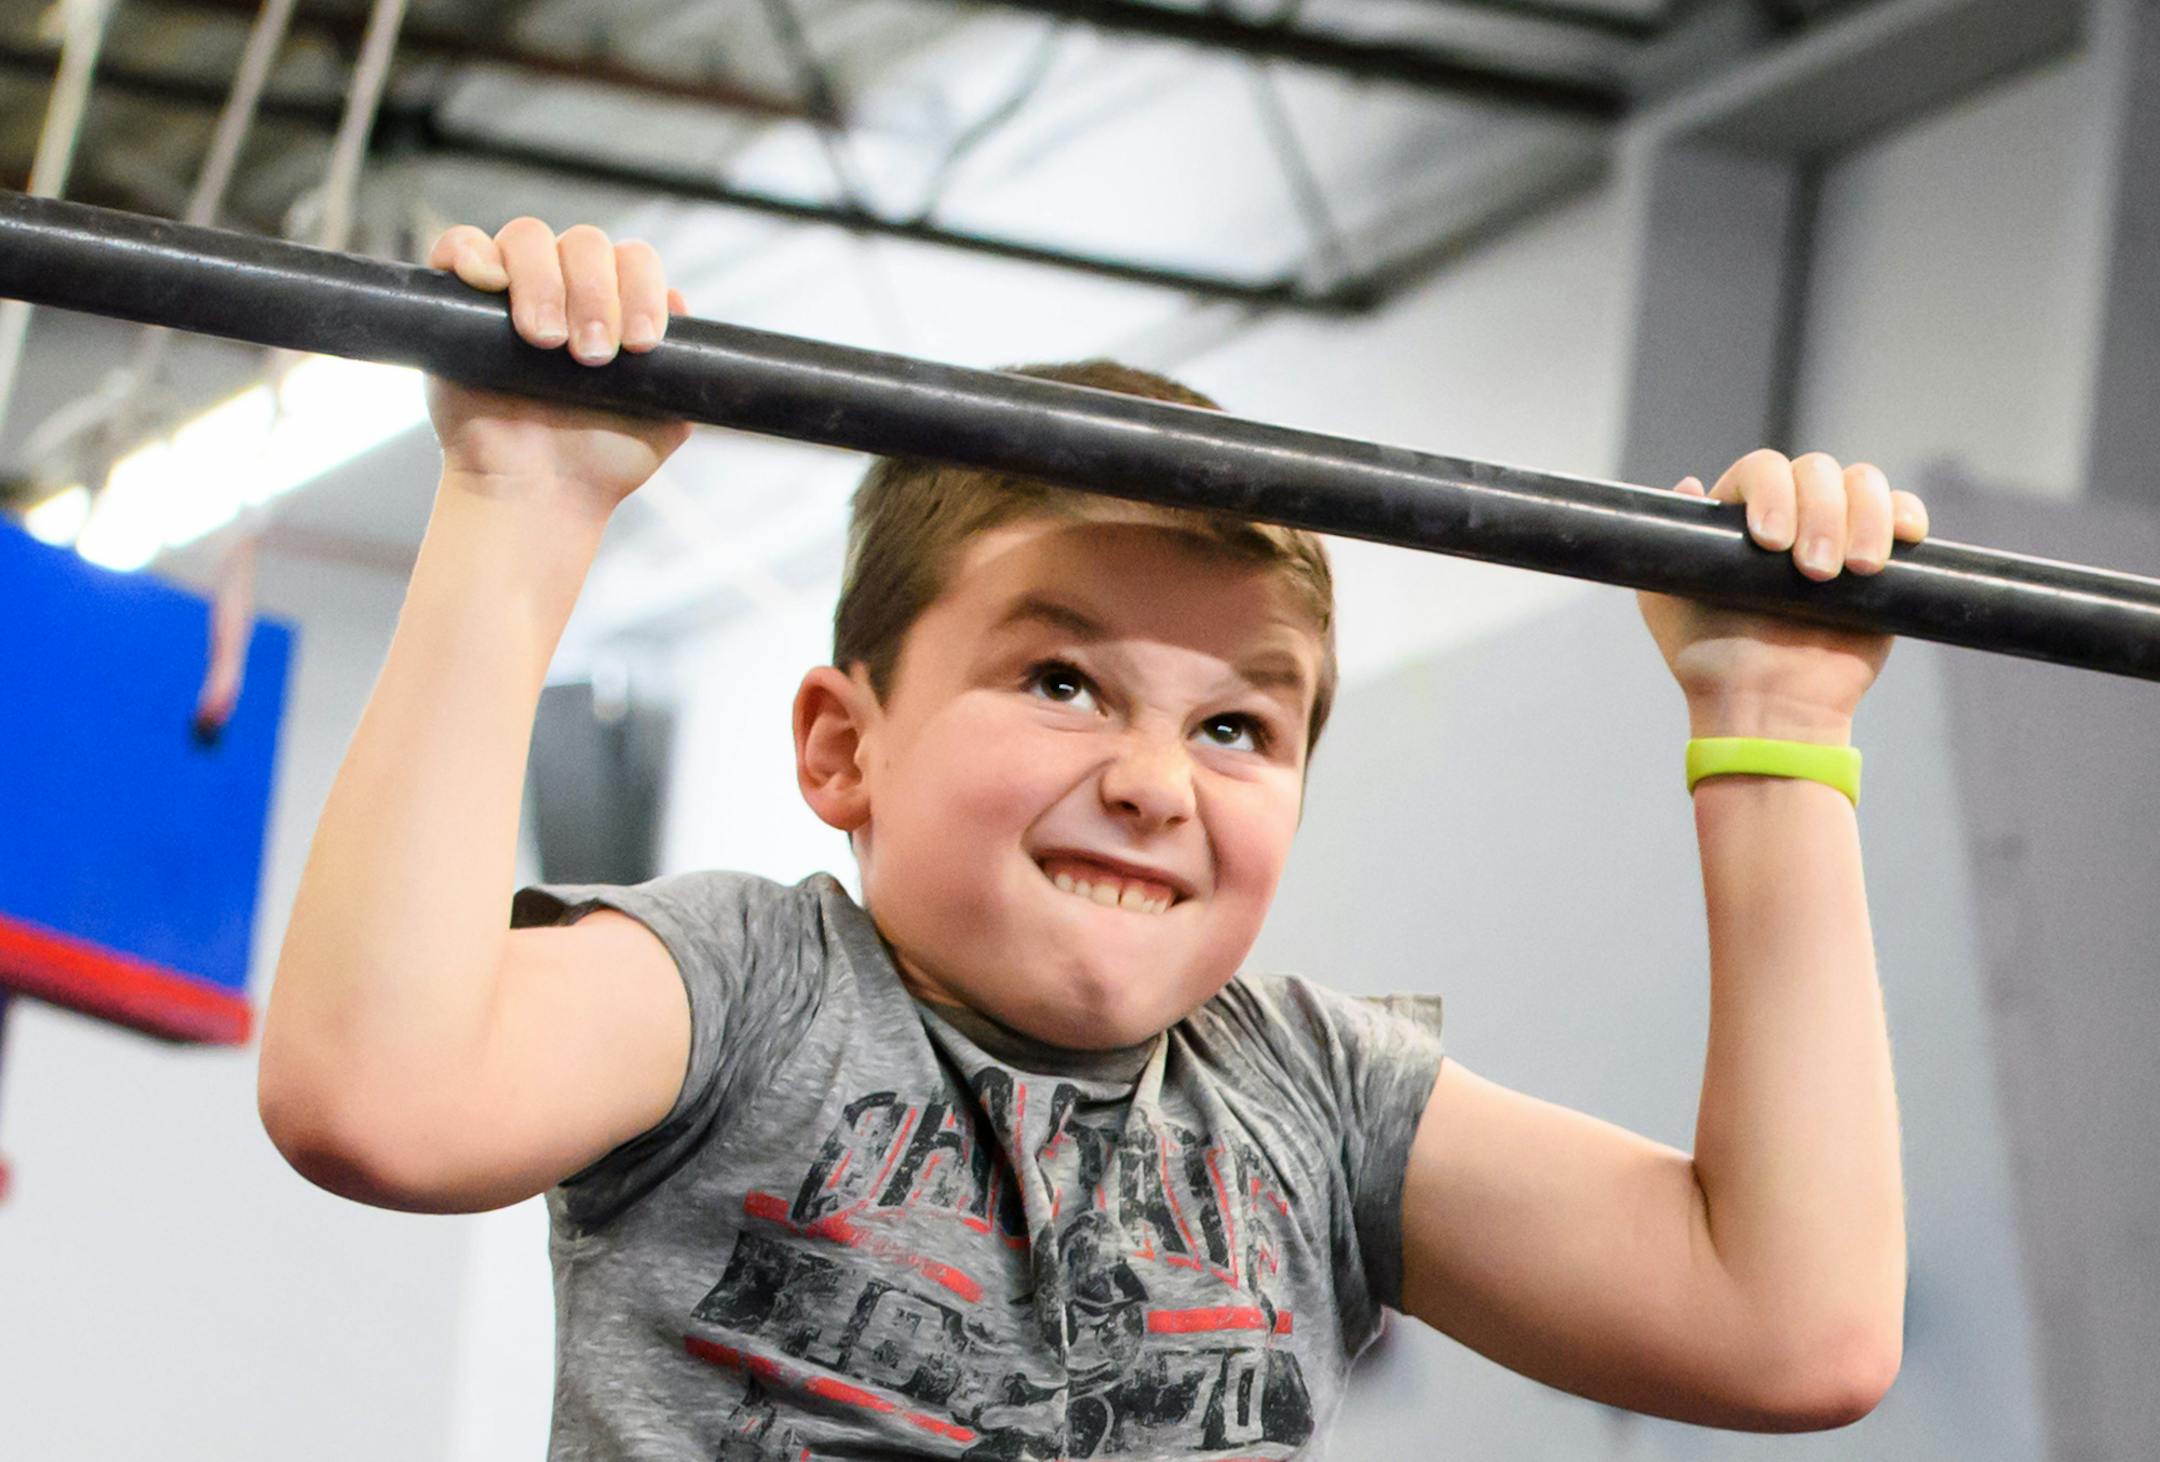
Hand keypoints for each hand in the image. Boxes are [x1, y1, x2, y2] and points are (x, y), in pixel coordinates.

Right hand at [424, 218, 692, 522]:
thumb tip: (679, 303)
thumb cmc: (598, 460)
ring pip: (527, 238)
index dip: (641, 290)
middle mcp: (564, 287)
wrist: (539, 496)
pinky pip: (459, 246)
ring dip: (543, 282)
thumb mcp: (664, 418)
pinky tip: (489, 283)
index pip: (633, 260)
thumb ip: (682, 369)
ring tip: (546, 342)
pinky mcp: (455, 302)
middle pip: (583, 243)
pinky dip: (472, 252)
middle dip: (594, 293)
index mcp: (613, 304)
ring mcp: (509, 291)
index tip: (640, 345)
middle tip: (591, 356)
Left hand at [1637, 449, 1931, 739]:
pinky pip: (1904, 513)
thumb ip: (1667, 546)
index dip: (1771, 492)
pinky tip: (1901, 539)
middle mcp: (1792, 514)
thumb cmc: (1711, 661)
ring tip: (1854, 571)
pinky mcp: (1885, 558)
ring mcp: (1839, 531)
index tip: (1769, 542)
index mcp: (1740, 516)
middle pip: (1817, 470)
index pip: (1762, 469)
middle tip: (1812, 571)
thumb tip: (1690, 486)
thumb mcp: (1666, 602)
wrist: (1767, 707)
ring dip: (1865, 518)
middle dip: (1820, 515)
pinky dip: (1906, 515)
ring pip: (1865, 483)